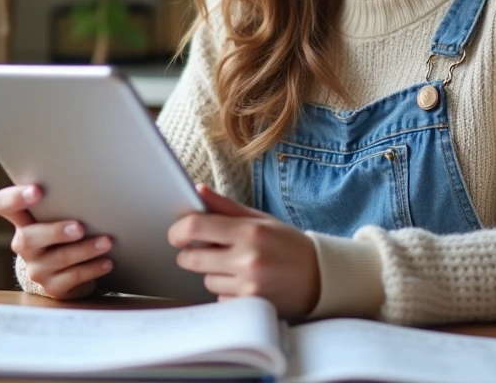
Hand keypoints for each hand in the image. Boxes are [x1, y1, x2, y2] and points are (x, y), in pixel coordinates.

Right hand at [0, 184, 112, 299]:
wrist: (65, 270)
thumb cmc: (63, 231)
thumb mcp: (58, 215)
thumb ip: (63, 201)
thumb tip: (94, 183)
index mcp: (22, 220)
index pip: (3, 205)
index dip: (15, 198)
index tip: (37, 190)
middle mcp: (24, 244)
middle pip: (28, 238)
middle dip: (55, 232)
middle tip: (79, 227)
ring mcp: (36, 268)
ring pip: (58, 258)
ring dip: (85, 249)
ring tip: (106, 242)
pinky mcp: (52, 287)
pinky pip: (72, 277)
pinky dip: (92, 268)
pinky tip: (107, 262)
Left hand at [168, 184, 319, 318]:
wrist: (320, 277)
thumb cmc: (288, 245)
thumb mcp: (261, 219)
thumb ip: (226, 207)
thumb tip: (197, 190)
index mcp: (249, 231)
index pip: (195, 227)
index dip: (178, 230)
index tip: (175, 234)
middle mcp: (247, 258)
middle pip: (192, 257)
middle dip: (191, 254)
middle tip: (203, 249)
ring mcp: (249, 285)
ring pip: (205, 280)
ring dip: (213, 273)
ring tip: (235, 267)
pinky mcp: (250, 305)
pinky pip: (220, 298)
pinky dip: (226, 291)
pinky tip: (244, 283)